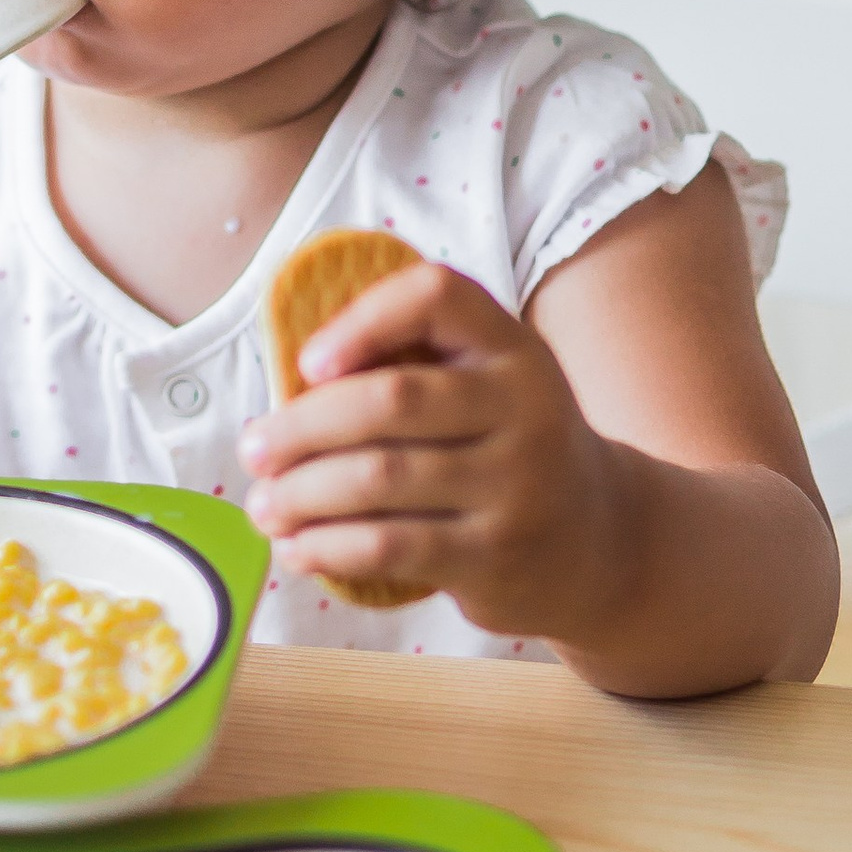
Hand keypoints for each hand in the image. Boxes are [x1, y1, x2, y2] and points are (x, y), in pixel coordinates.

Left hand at [237, 259, 627, 646]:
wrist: (599, 540)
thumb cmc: (505, 449)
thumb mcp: (489, 388)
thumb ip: (415, 368)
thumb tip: (285, 388)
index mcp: (512, 348)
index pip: (437, 295)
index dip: (363, 320)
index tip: (308, 363)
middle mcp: (525, 407)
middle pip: (389, 399)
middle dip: (301, 427)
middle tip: (252, 449)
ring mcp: (516, 485)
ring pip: (379, 478)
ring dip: (300, 494)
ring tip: (263, 506)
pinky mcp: (496, 555)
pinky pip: (390, 546)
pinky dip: (328, 546)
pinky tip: (298, 548)